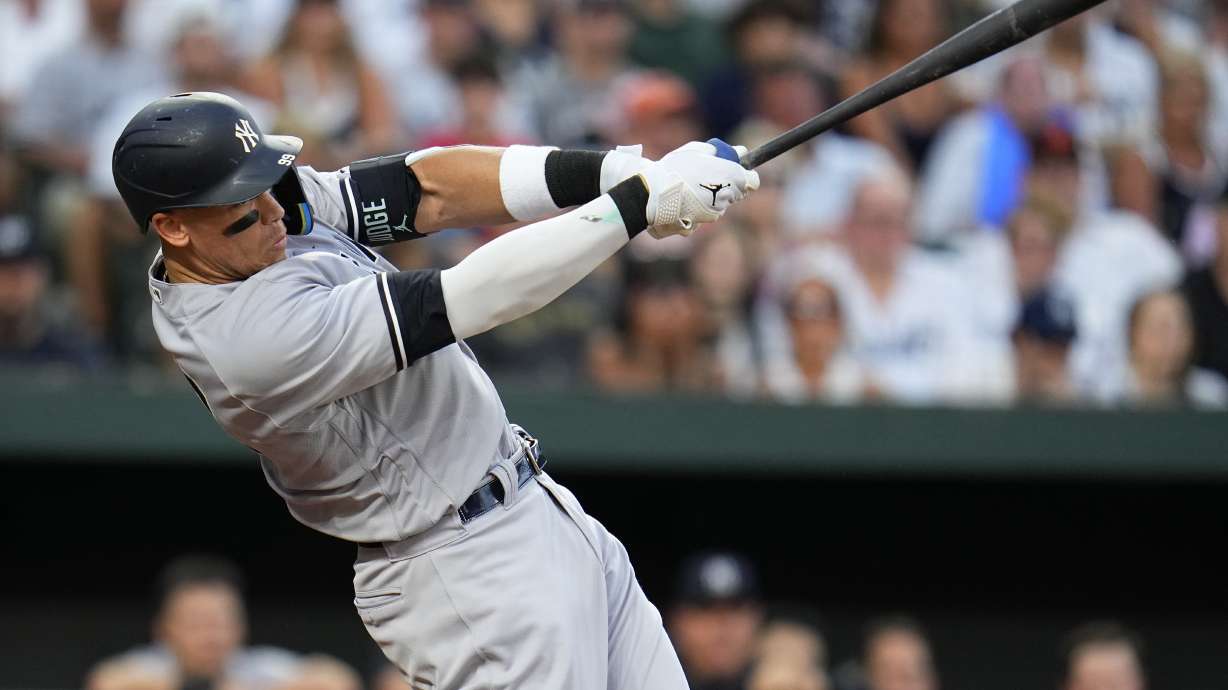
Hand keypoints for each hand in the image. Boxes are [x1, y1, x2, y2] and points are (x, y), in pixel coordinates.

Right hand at [640, 139, 760, 238]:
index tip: (736, 171)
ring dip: (712, 196)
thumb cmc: (675, 167)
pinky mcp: (702, 223)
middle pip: (736, 193)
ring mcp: (715, 211)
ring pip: (720, 204)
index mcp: (732, 176)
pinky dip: (699, 208)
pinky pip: (705, 215)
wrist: (653, 192)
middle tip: (708, 176)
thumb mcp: (696, 150)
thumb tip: (739, 151)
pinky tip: (685, 199)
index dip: (746, 176)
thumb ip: (719, 152)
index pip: (753, 181)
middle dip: (727, 185)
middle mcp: (727, 196)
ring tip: (692, 187)